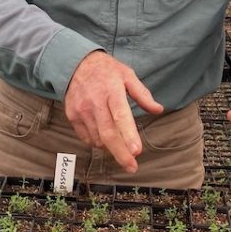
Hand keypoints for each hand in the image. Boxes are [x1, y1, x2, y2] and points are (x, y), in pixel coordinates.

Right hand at [64, 51, 163, 173]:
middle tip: (132, 167)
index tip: (136, 151)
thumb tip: (158, 110)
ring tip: (119, 143)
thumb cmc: (106, 70)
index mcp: (112, 91)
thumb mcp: (127, 75)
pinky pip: (86, 137)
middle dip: (121, 154)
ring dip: (110, 147)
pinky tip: (104, 136)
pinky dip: (97, 142)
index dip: (128, 135)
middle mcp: (95, 102)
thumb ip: (143, 94)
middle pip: (108, 134)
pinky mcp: (72, 115)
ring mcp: (81, 110)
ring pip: (97, 139)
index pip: (121, 116)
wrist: (75, 63)